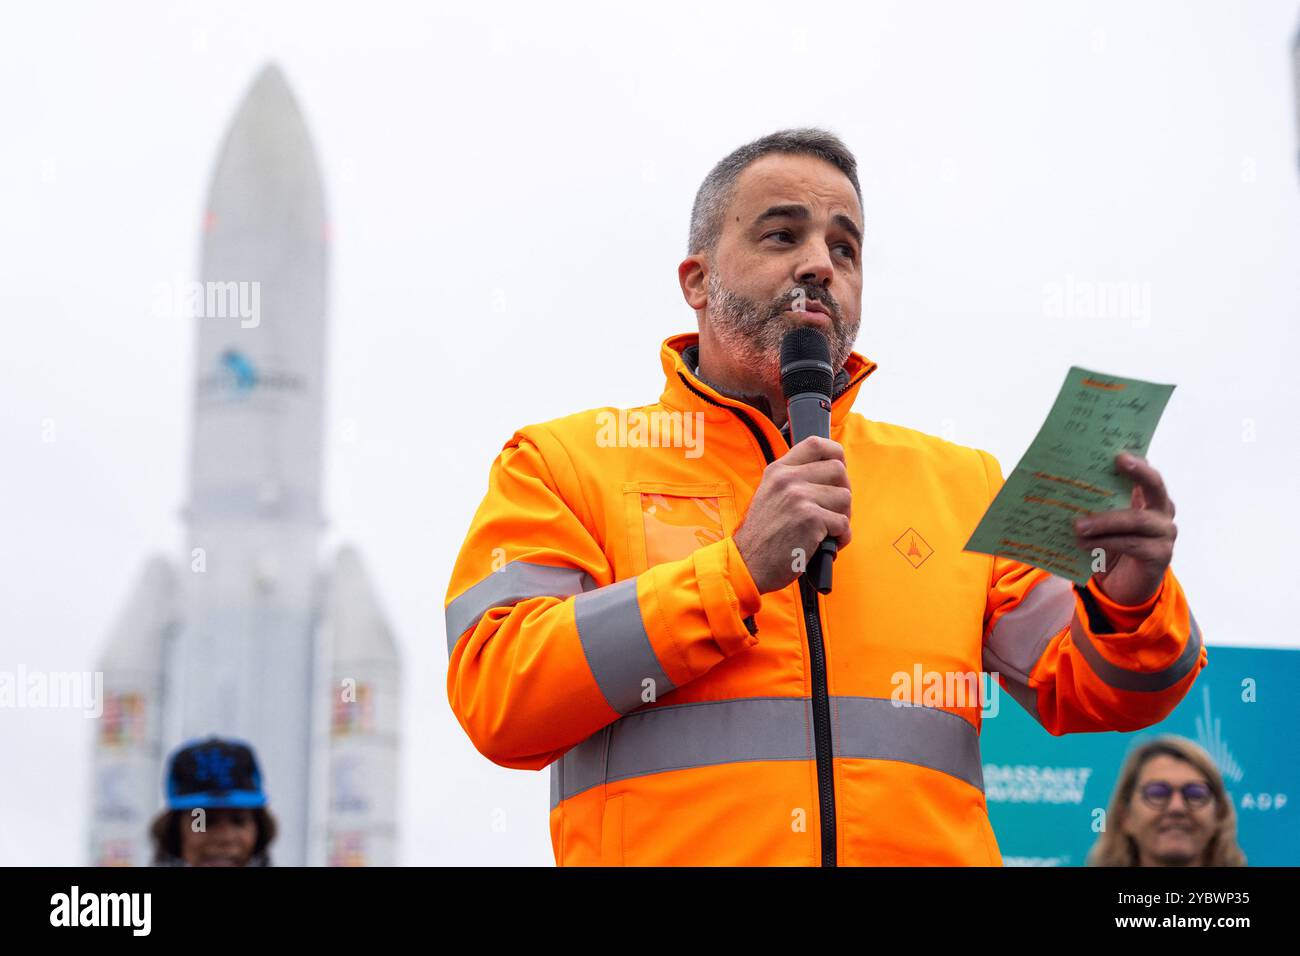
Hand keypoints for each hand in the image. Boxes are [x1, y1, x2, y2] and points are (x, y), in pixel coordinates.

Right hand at [733, 436, 851, 593]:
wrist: (748, 563)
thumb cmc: (763, 535)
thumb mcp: (770, 494)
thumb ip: (793, 480)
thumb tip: (831, 473)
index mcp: (778, 470)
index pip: (816, 444)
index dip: (836, 455)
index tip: (837, 472)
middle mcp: (788, 479)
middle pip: (839, 470)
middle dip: (842, 492)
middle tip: (832, 511)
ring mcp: (799, 497)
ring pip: (845, 497)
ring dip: (842, 517)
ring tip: (826, 531)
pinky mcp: (811, 519)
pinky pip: (844, 523)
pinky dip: (841, 538)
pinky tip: (825, 544)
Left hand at [1073, 452, 1175, 605]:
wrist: (1121, 587)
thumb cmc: (1108, 547)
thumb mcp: (1100, 522)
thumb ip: (1093, 503)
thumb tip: (1060, 482)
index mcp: (1147, 497)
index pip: (1145, 470)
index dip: (1137, 458)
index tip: (1120, 448)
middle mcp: (1161, 511)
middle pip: (1154, 485)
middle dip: (1138, 471)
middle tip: (1118, 461)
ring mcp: (1164, 533)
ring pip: (1137, 519)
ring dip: (1104, 520)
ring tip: (1077, 525)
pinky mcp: (1160, 555)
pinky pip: (1132, 544)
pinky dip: (1106, 542)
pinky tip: (1084, 544)